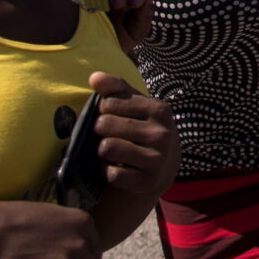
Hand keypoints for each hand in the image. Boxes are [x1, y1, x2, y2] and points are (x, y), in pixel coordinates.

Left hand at [86, 72, 178, 197]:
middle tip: (107, 135)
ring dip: (101, 151)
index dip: (102, 110)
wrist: (164, 166)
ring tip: (109, 150)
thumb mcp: (137, 106)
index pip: (109, 103)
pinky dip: (105, 172)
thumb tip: (94, 77)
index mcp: (159, 110)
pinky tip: (112, 168)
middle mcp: (162, 133)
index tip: (110, 116)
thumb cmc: (143, 128)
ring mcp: (157, 159)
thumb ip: (116, 88)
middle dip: (99, 130)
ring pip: (107, 148)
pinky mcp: (147, 182)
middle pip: (104, 125)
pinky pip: (111, 174)